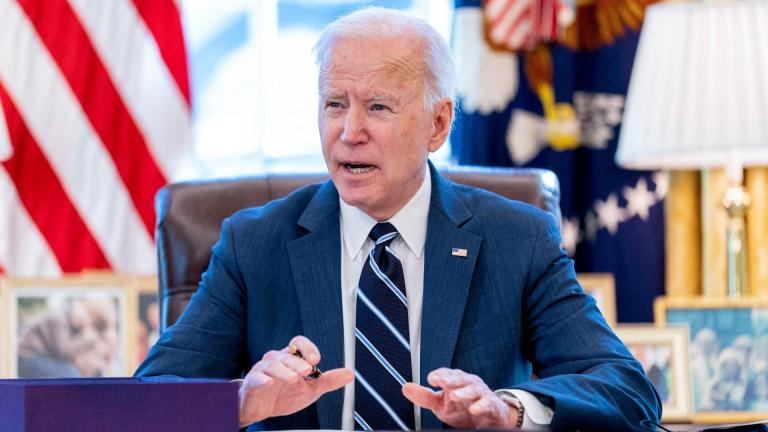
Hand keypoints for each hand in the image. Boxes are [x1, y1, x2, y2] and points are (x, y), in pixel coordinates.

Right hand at [238, 335, 352, 426]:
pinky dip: (263, 380)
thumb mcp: (310, 389)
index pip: (298, 344)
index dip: (307, 348)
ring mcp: (263, 370)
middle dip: (298, 362)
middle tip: (307, 370)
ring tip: (294, 379)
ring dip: (284, 371)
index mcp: (291, 358)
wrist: (261, 409)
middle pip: (287, 355)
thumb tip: (348, 373)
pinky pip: (257, 378)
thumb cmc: (283, 395)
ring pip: (273, 365)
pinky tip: (269, 383)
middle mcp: (277, 360)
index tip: (316, 358)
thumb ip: (328, 380)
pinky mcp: (253, 383)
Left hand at [402, 368, 518, 428]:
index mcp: (456, 381)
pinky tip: (474, 409)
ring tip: (454, 396)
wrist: (489, 419)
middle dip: (451, 378)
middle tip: (441, 381)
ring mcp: (481, 394)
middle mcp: (469, 384)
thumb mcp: (441, 403)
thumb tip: (405, 387)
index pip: (447, 374)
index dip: (439, 375)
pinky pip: (488, 403)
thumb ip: (424, 396)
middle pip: (460, 378)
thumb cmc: (463, 408)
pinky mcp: (492, 406)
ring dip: (464, 392)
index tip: (431, 379)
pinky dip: (482, 405)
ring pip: (474, 389)